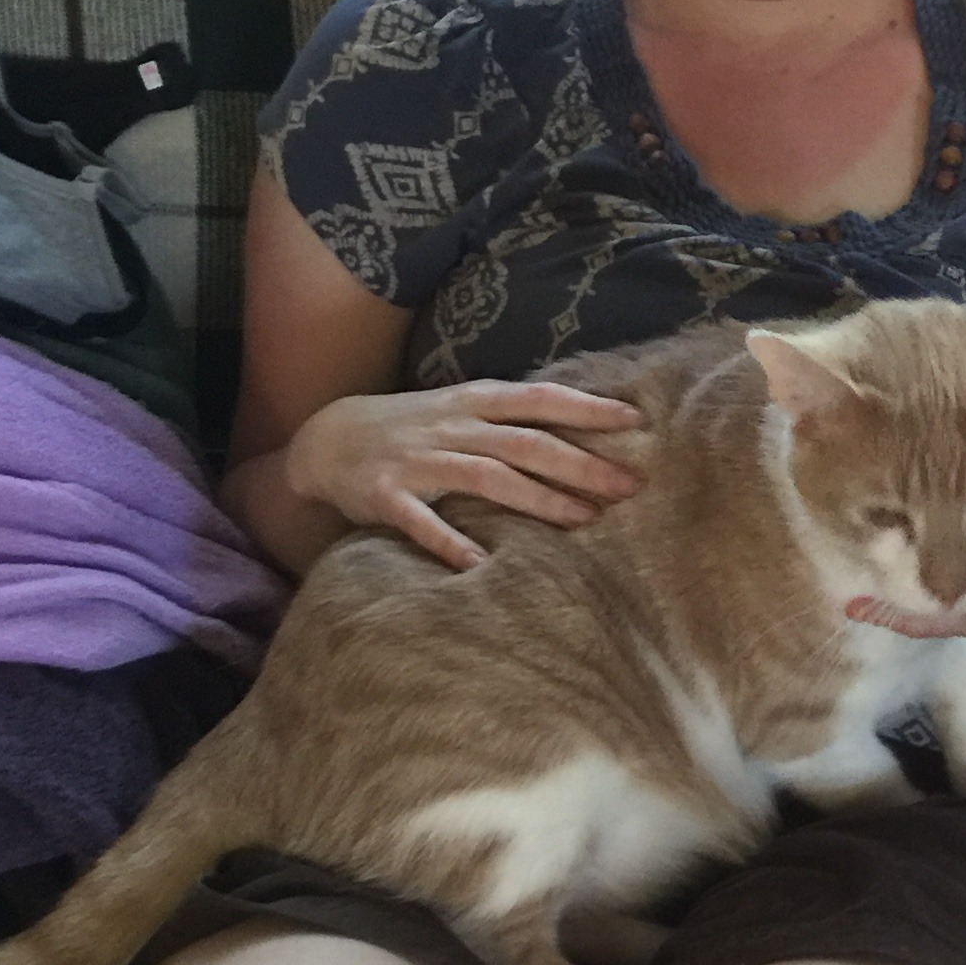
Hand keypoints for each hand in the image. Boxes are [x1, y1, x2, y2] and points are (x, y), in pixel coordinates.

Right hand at [283, 380, 645, 570]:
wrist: (329, 439)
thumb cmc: (416, 428)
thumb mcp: (463, 409)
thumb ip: (514, 419)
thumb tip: (585, 430)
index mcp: (475, 402)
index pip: (540, 400)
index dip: (587, 409)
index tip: (636, 423)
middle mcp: (452, 427)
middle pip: (526, 443)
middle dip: (580, 464)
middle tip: (630, 486)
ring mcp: (419, 460)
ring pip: (487, 476)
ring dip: (537, 499)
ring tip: (583, 519)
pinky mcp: (386, 495)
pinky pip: (421, 521)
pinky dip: (451, 542)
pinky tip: (482, 564)